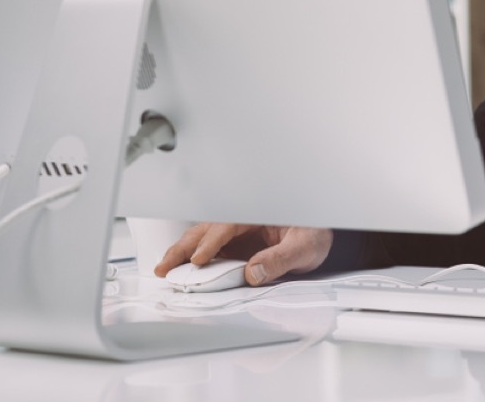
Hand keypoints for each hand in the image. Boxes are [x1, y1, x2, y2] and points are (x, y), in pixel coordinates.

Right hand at [153, 223, 332, 285]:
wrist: (320, 235)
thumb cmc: (314, 233)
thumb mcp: (305, 247)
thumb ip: (281, 259)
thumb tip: (254, 272)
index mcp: (258, 213)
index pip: (227, 226)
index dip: (211, 243)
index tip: (199, 260)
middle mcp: (243, 221)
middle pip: (206, 229)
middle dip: (184, 247)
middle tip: (165, 267)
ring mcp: (237, 234)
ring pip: (203, 238)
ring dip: (182, 252)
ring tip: (164, 269)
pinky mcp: (235, 246)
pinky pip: (210, 251)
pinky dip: (192, 259)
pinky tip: (181, 271)